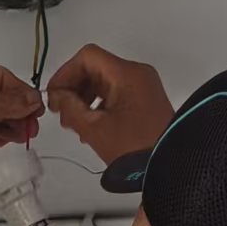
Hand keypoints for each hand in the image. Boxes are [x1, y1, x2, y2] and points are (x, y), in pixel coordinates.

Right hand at [46, 44, 175, 166]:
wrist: (171, 168)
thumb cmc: (135, 149)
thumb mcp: (93, 128)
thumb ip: (69, 106)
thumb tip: (57, 95)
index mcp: (126, 74)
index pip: (87, 57)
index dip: (66, 73)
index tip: (55, 94)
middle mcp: (138, 74)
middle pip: (96, 68)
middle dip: (75, 88)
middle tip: (61, 112)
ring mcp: (145, 87)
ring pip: (106, 82)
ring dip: (86, 98)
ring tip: (75, 123)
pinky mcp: (147, 101)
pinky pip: (117, 94)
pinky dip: (100, 105)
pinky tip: (92, 126)